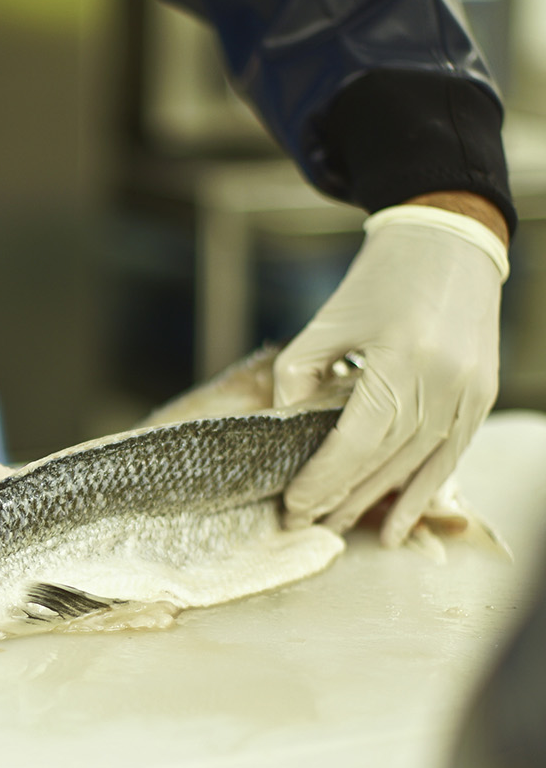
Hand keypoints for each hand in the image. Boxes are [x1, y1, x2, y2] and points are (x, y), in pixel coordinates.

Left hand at [273, 201, 508, 546]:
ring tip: (342, 527)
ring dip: (379, 502)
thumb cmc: (379, 279)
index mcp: (400, 359)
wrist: (447, 240)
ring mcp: (469, 391)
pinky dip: (424, 491)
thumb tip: (284, 430)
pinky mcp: (483, 395)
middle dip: (343, 498)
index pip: (355, 441)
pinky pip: (451, 456)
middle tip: (307, 526)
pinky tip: (400, 523)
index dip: (323, 480)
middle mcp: (442, 381)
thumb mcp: (327, 322)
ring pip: (418, 465)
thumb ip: (298, 377)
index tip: (293, 506)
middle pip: (385, 460)